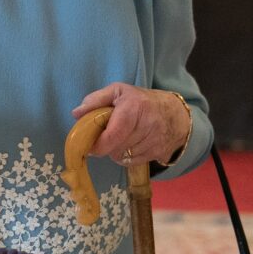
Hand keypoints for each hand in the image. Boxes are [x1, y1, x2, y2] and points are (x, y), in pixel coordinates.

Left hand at [72, 82, 190, 166]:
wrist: (176, 113)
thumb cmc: (141, 100)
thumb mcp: (118, 91)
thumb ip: (96, 100)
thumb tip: (77, 113)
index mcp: (134, 107)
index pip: (113, 135)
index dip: (99, 144)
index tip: (90, 145)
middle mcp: (148, 125)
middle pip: (116, 149)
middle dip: (107, 146)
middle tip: (107, 136)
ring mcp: (156, 141)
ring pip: (124, 157)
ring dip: (117, 151)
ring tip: (122, 138)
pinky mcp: (160, 153)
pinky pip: (134, 162)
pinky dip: (127, 157)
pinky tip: (131, 145)